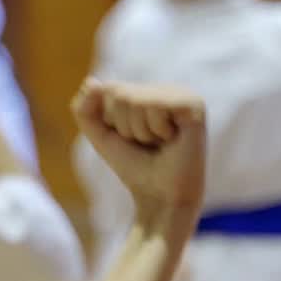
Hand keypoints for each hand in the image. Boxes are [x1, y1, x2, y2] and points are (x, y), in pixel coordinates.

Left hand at [72, 79, 205, 237]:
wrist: (159, 197)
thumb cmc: (134, 165)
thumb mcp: (100, 135)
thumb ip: (85, 109)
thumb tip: (92, 83)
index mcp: (148, 92)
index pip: (108, 89)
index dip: (110, 121)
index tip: (131, 139)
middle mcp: (167, 89)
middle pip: (119, 92)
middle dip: (124, 126)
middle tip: (147, 143)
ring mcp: (183, 94)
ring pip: (134, 100)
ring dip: (139, 131)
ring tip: (159, 143)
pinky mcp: (194, 104)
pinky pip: (155, 106)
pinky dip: (155, 130)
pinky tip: (172, 140)